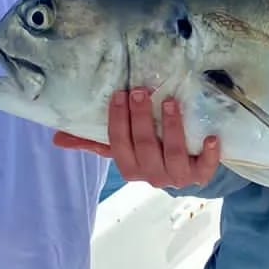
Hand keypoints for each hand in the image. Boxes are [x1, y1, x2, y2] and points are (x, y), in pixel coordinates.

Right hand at [52, 89, 220, 189]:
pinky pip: (206, 169)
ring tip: (171, 103)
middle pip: (145, 147)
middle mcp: (152, 175)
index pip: (119, 145)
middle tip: (142, 91)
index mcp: (130, 167)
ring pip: (173, 156)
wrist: (188, 168)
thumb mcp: (124, 146)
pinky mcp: (201, 174)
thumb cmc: (150, 151)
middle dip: (142, 119)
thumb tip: (57, 137)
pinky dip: (210, 155)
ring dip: (172, 129)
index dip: (118, 121)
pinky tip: (212, 137)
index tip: (119, 94)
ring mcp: (178, 176)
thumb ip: (94, 140)